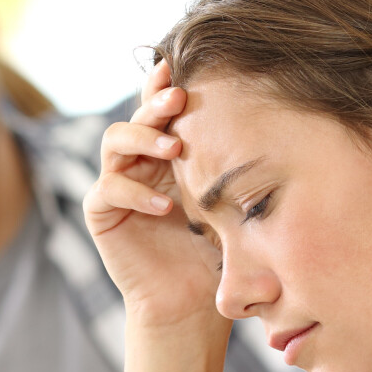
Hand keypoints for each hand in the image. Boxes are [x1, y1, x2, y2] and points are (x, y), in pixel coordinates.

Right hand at [85, 59, 221, 327]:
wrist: (192, 304)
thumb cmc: (217, 253)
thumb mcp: (231, 204)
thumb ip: (232, 168)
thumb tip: (269, 118)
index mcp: (169, 153)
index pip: (164, 109)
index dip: (167, 85)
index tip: (184, 67)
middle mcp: (140, 162)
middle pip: (139, 116)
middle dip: (157, 103)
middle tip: (179, 98)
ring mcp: (118, 184)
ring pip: (115, 141)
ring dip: (143, 137)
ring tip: (174, 150)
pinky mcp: (102, 213)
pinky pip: (108, 189)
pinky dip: (133, 192)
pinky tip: (163, 206)